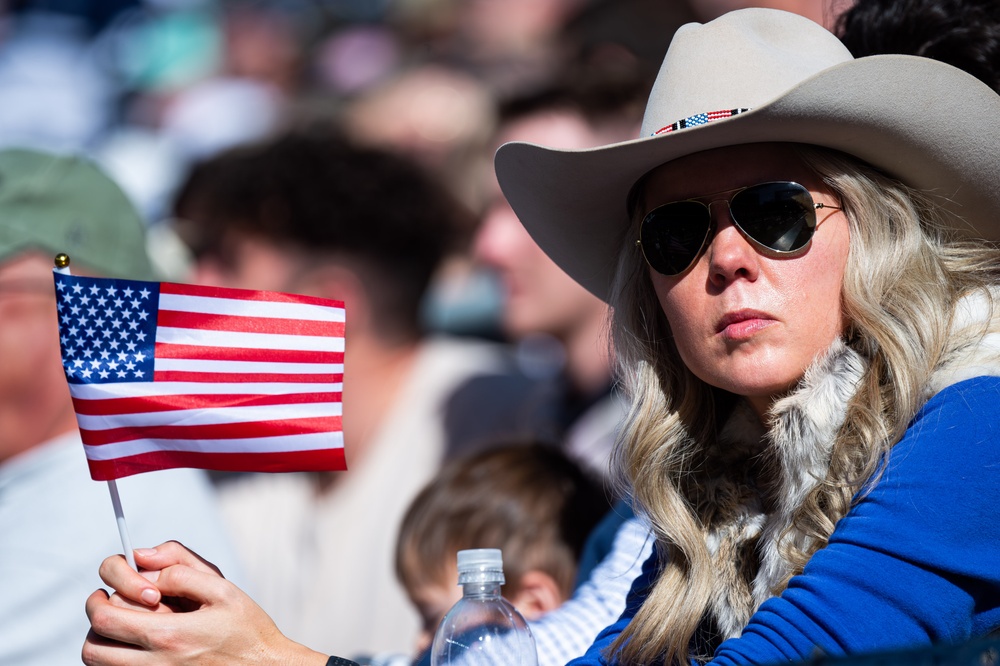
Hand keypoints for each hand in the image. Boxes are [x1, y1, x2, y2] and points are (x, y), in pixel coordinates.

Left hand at [82, 541, 328, 665]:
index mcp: (169, 634)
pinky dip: (114, 661)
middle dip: (95, 620)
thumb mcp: (223, 590)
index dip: (100, 599)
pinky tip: (133, 646)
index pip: (106, 618)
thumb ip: (181, 571)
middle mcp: (156, 663)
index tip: (111, 590)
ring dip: (101, 643)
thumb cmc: (247, 629)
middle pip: (93, 647)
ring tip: (120, 626)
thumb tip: (142, 560)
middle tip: (107, 605)